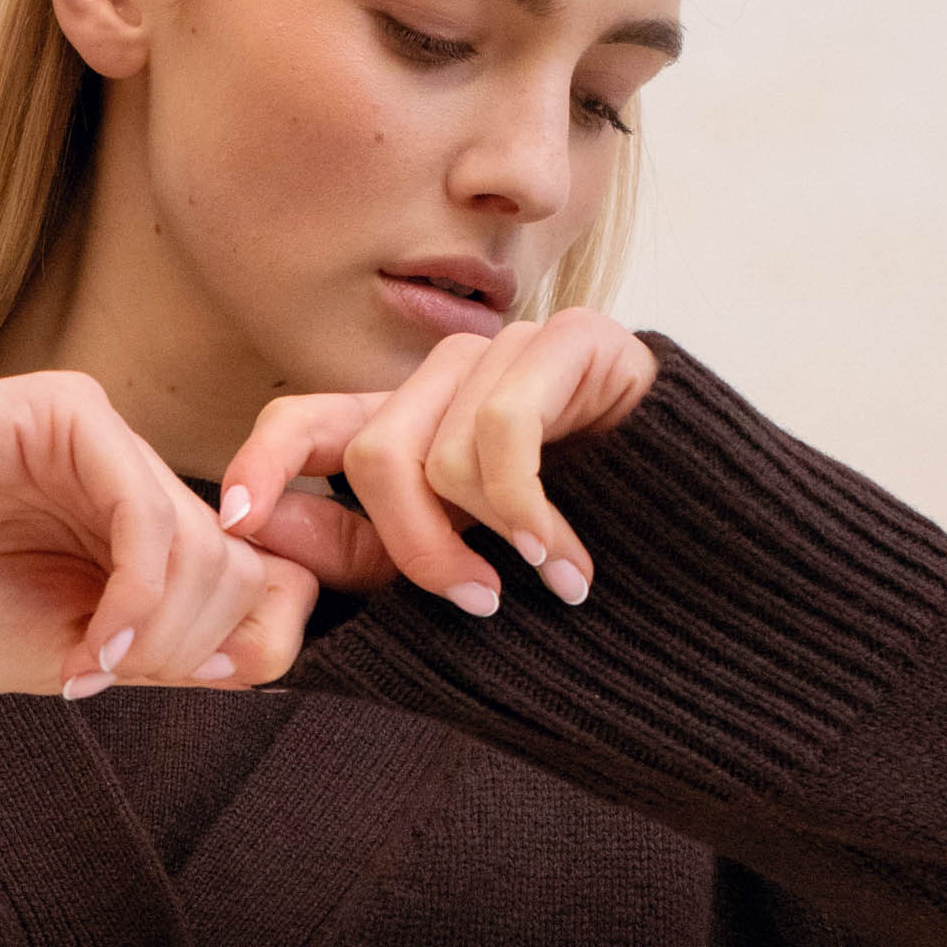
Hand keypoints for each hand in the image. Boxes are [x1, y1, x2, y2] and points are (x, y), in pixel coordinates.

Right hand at [0, 371, 318, 698]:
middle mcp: (134, 483)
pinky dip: (139, 590)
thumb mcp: (56, 654)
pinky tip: (93, 638)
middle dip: (194, 645)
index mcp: (135, 540)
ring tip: (87, 660)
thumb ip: (157, 650)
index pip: (258, 584)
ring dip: (163, 628)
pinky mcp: (67, 413)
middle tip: (109, 674)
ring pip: (208, 546)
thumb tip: (261, 656)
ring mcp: (105, 442)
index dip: (247, 646)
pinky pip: (148, 510)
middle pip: (245, 571)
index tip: (169, 684)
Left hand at [214, 309, 656, 613]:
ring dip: (489, 537)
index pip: (301, 419)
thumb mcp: (448, 569)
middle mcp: (449, 377)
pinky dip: (530, 515)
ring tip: (543, 582)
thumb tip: (254, 527)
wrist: (710, 555)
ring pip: (442, 450)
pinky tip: (567, 562)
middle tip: (476, 604)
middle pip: (374, 451)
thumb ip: (355, 552)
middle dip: (415, 548)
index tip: (235, 522)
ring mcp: (513, 350)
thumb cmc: (572, 567)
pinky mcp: (578, 342)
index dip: (260, 464)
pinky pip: (507, 433)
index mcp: (407, 424)